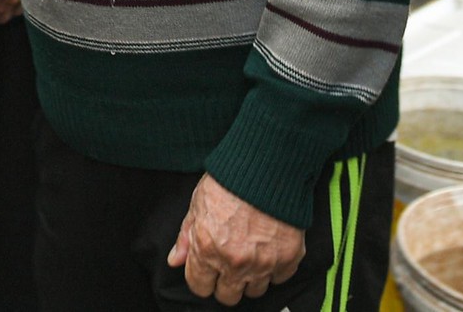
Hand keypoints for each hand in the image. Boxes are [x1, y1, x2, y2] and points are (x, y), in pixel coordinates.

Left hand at [166, 174, 304, 305]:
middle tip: (230, 262)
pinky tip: (269, 250)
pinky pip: (279, 279)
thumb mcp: (198, 203)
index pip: (200, 287)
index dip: (203, 278)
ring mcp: (263, 263)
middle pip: (228, 296)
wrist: (269, 165)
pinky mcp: (288, 258)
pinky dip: (275, 268)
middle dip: (226, 282)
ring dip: (251, 277)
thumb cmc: (231, 180)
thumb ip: (186, 236)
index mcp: (208, 249)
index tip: (208, 269)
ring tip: (251, 254)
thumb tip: (175, 261)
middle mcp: (235, 262)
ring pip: (255, 291)